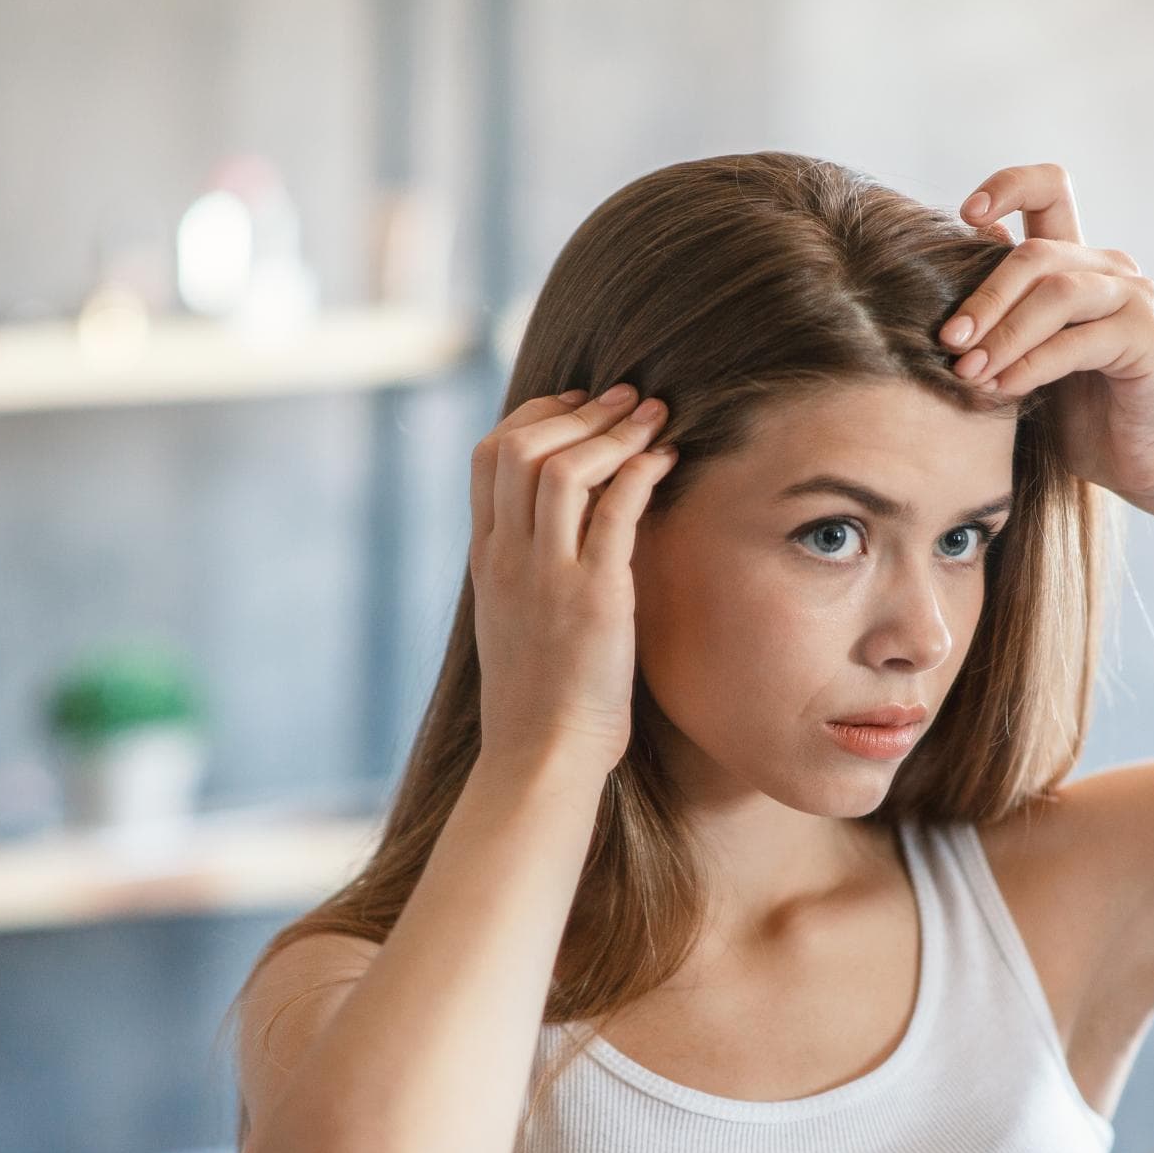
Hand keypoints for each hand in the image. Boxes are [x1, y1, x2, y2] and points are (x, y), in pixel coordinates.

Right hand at [468, 384, 678, 774]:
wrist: (540, 755)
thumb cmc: (538, 699)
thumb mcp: (513, 620)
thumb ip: (524, 569)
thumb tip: (555, 532)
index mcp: (486, 559)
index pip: (489, 456)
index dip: (534, 415)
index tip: (576, 405)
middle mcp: (508, 558)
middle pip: (522, 447)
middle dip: (579, 410)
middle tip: (626, 397)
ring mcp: (547, 576)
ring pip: (563, 467)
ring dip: (613, 432)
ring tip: (653, 418)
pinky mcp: (594, 598)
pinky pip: (616, 513)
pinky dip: (642, 473)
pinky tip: (667, 460)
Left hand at [942, 162, 1153, 501]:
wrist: (1151, 463)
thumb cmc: (1084, 415)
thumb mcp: (1026, 361)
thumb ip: (999, 321)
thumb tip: (939, 285)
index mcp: (1077, 263)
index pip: (1049, 190)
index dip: (1008, 187)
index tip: (964, 213)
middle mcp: (1109, 269)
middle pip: (1036, 253)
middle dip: (983, 298)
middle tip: (948, 342)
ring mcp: (1134, 299)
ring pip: (1056, 292)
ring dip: (1004, 334)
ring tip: (970, 374)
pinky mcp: (1146, 337)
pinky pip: (1077, 341)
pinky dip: (1032, 365)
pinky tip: (1004, 389)